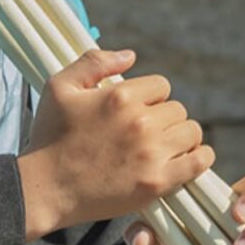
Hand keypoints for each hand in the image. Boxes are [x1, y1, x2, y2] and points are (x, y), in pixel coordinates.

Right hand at [16, 46, 213, 238]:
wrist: (45, 188)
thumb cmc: (49, 136)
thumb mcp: (59, 86)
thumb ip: (94, 62)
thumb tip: (131, 56)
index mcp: (120, 96)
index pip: (161, 86)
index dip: (150, 97)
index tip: (136, 111)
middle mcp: (140, 122)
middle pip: (178, 109)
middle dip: (163, 118)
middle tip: (144, 133)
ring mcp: (151, 154)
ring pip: (191, 132)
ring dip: (180, 137)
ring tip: (162, 146)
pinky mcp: (157, 182)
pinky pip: (199, 162)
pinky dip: (198, 158)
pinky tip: (185, 159)